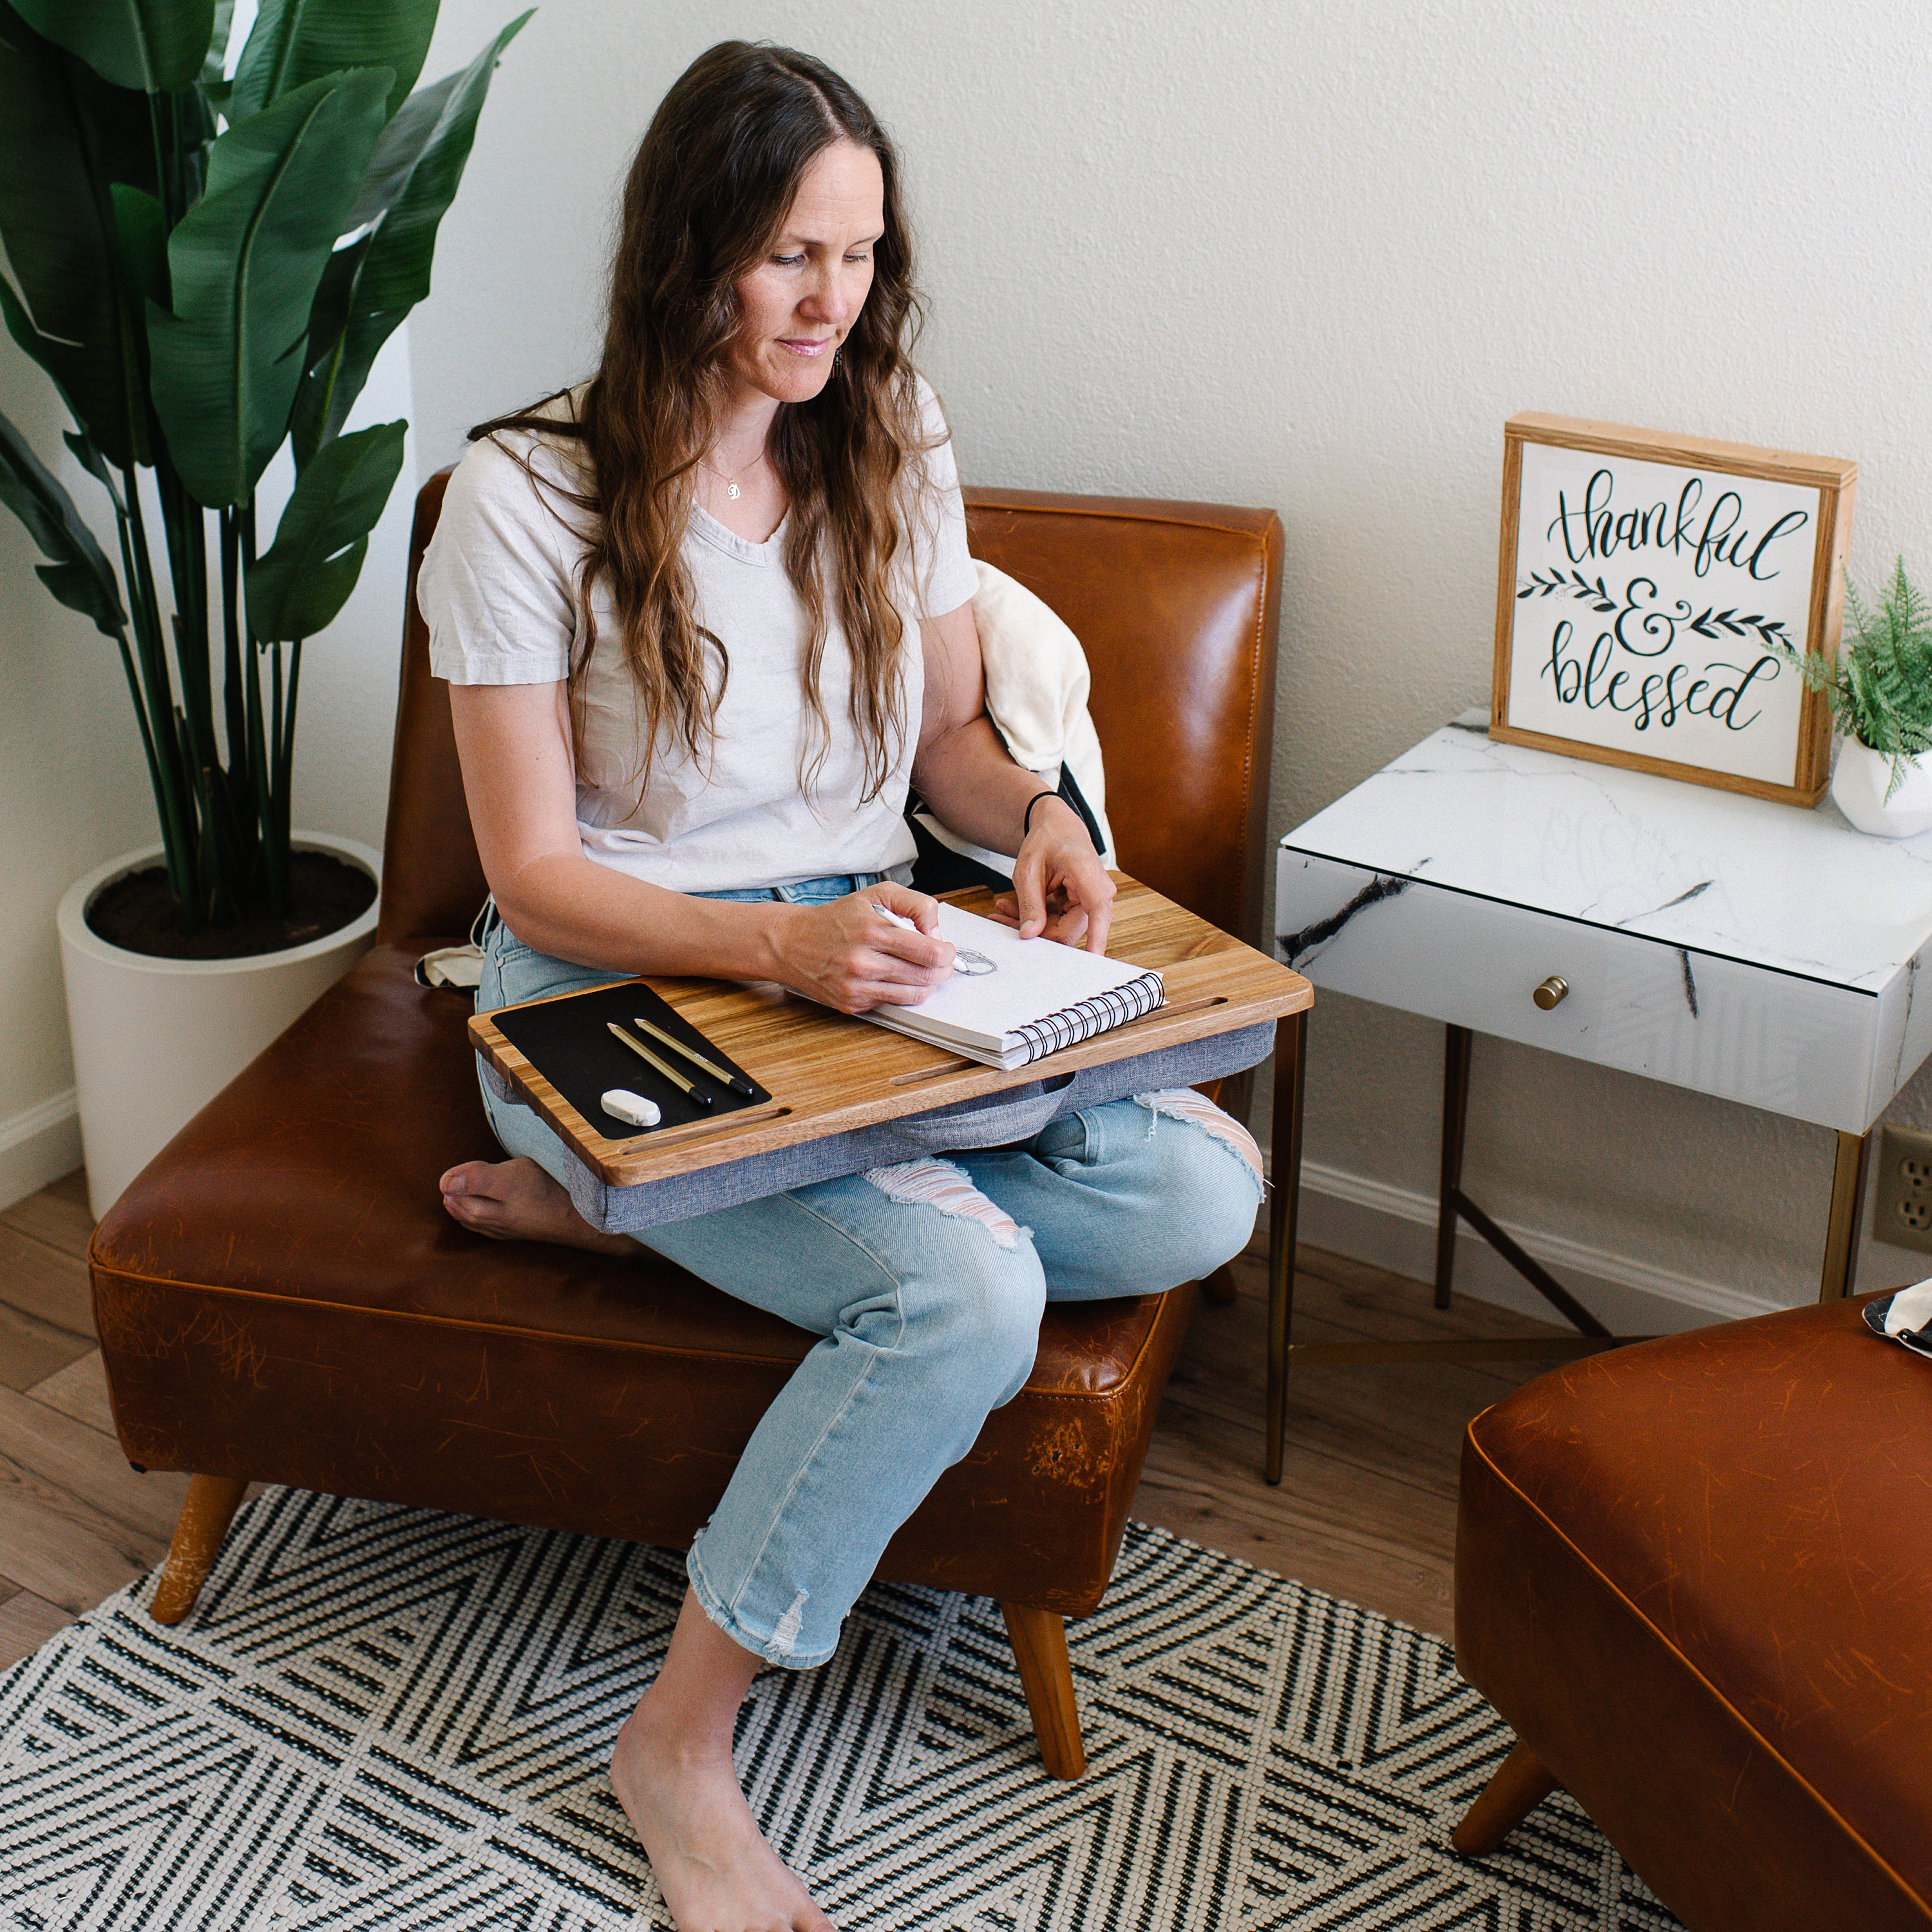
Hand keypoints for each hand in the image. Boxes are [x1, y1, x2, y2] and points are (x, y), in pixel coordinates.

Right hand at [772, 884, 954, 1013]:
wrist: (792, 943)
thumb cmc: (837, 918)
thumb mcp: (876, 894)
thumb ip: (914, 905)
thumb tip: (936, 933)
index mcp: (873, 932)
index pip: (930, 952)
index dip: (947, 953)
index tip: (946, 949)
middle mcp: (864, 963)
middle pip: (926, 977)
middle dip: (942, 969)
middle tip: (941, 962)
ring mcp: (857, 987)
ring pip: (914, 995)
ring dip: (926, 983)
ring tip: (922, 970)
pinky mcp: (852, 1004)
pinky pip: (892, 1003)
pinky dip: (901, 991)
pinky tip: (894, 977)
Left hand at [991, 796, 1115, 953]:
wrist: (1058, 826)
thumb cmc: (1047, 839)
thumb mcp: (1028, 869)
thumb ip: (1030, 904)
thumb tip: (1030, 935)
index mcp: (1089, 877)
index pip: (1097, 916)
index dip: (1095, 942)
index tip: (1089, 965)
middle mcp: (1098, 893)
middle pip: (1068, 931)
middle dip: (1035, 932)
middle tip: (1000, 917)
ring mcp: (1091, 902)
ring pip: (1061, 930)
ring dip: (1031, 925)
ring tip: (1003, 908)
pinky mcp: (1081, 907)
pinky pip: (1059, 923)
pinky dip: (1036, 918)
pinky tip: (1012, 907)